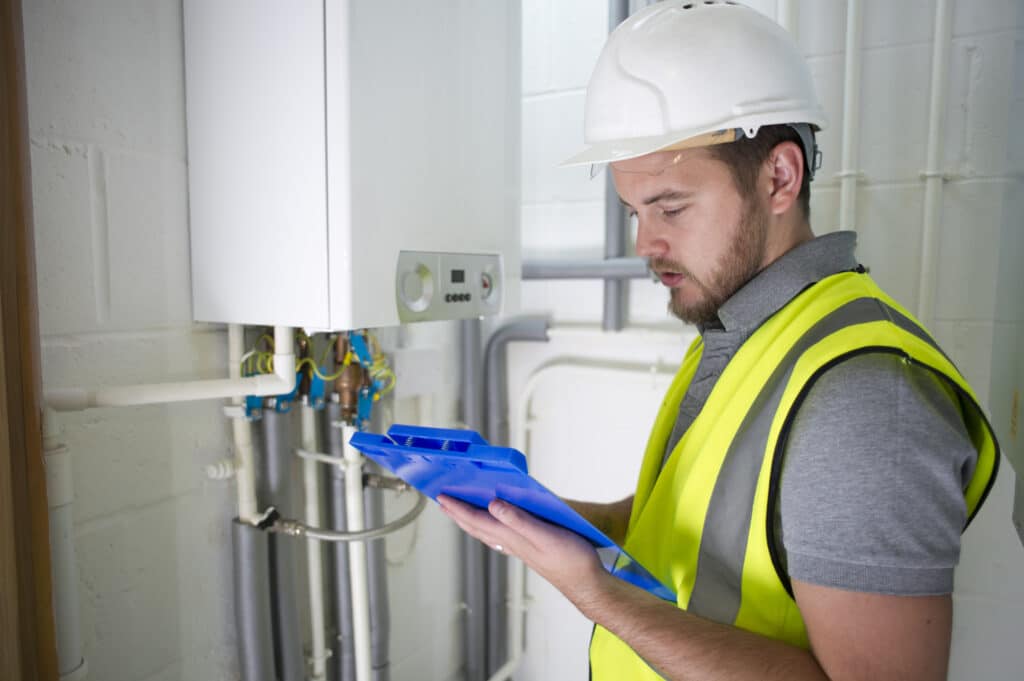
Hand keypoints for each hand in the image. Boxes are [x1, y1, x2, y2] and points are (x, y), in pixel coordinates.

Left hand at [437, 495, 611, 611]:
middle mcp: (511, 544)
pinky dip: (489, 527)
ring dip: (471, 521)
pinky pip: (500, 536)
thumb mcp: (546, 535)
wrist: (587, 584)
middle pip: (477, 527)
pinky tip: (493, 526)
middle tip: (443, 501)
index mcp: (512, 538)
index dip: (459, 508)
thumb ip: (519, 519)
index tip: (442, 496)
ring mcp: (519, 549)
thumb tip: (492, 504)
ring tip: (460, 511)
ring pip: (487, 533)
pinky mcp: (530, 550)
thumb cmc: (571, 560)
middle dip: (458, 514)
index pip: (477, 520)